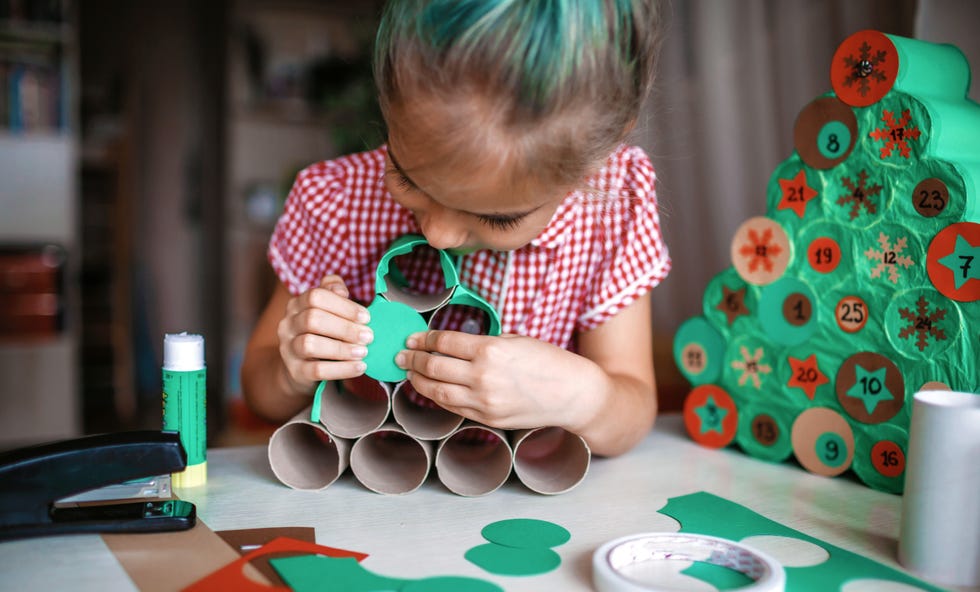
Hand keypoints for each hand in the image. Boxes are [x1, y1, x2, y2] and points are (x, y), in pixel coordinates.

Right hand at [277, 275, 372, 392]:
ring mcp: (288, 348)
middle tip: (368, 336)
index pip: (316, 296)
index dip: (343, 306)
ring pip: (310, 345)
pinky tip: (359, 367)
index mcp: (297, 304)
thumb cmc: (323, 333)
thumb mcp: (328, 309)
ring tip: (363, 352)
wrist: (301, 367)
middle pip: (312, 319)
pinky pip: (316, 370)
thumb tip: (341, 290)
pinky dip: (341, 369)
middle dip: (345, 328)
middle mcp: (288, 324)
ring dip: (342, 349)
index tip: (366, 317)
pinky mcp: (295, 371)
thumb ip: (334, 292)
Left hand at [395, 331, 604, 431]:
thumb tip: (454, 344)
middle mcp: (483, 376)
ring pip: (436, 391)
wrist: (573, 394)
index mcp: (490, 350)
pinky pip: (453, 407)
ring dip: (417, 380)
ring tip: (409, 372)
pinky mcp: (487, 418)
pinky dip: (437, 396)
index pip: (444, 342)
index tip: (414, 337)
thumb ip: (484, 342)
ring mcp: (484, 401)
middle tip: (402, 354)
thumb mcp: (515, 340)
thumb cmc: (549, 361)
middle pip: (433, 366)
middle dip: (412, 359)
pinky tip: (431, 388)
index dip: (424, 338)